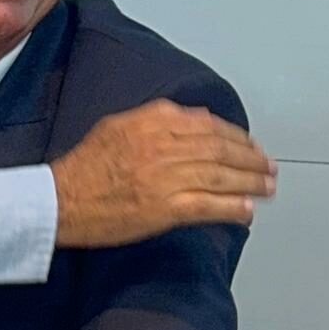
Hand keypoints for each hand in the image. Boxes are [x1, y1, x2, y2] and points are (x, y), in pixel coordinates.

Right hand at [51, 99, 275, 247]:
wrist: (61, 198)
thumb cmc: (83, 165)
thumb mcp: (115, 126)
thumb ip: (150, 119)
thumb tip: (188, 120)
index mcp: (147, 121)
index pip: (204, 123)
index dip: (232, 133)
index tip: (246, 142)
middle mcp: (159, 145)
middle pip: (218, 148)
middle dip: (249, 157)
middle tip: (267, 165)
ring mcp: (164, 177)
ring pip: (220, 175)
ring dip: (249, 181)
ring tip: (266, 186)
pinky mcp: (165, 208)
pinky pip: (208, 206)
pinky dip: (231, 207)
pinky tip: (246, 210)